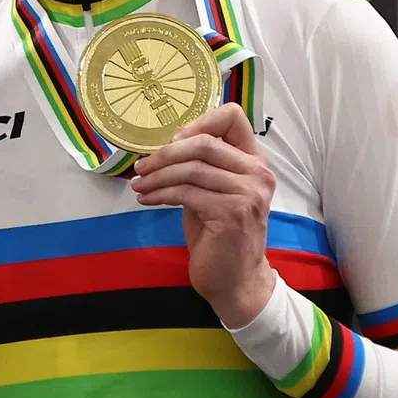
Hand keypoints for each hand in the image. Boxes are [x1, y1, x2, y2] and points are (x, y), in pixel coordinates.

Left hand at [130, 102, 276, 327]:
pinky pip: (184, 192)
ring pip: (190, 168)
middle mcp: (258, 173)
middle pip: (203, 142)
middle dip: (164, 154)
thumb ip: (202, 165)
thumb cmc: (219, 233)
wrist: (235, 279)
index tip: (171, 140)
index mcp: (254, 162)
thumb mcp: (212, 191)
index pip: (232, 117)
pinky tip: (147, 199)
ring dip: (156, 177)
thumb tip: (163, 146)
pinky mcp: (231, 212)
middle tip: (141, 167)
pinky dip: (159, 193)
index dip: (198, 121)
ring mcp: (248, 193)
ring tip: (139, 186)